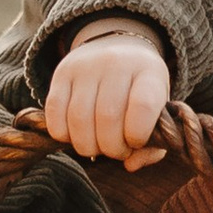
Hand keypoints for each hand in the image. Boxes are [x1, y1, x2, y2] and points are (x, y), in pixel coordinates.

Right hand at [44, 18, 171, 162]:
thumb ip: (153, 145)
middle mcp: (116, 63)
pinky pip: (54, 114)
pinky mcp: (61, 73)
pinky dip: (63, 135)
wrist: (116, 47)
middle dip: (111, 148)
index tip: (135, 142)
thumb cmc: (140, 91)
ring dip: (87, 146)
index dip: (138, 135)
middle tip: (116, 150)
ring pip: (79, 119)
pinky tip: (76, 134)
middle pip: (107, 117)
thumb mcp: (158, 111)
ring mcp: (86, 66)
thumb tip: (130, 164)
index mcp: (148, 72)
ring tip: (97, 146)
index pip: (143, 106)